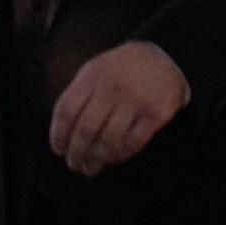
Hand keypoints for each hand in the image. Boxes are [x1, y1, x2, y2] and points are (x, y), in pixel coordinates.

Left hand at [50, 40, 186, 176]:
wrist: (167, 57)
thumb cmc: (123, 70)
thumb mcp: (96, 71)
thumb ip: (79, 96)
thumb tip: (63, 134)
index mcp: (92, 77)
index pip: (66, 112)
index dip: (58, 135)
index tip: (58, 149)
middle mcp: (113, 89)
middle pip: (85, 130)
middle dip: (76, 153)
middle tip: (74, 164)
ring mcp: (135, 101)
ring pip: (109, 141)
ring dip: (96, 160)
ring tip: (91, 168)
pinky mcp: (155, 113)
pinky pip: (134, 142)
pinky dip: (121, 154)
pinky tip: (114, 157)